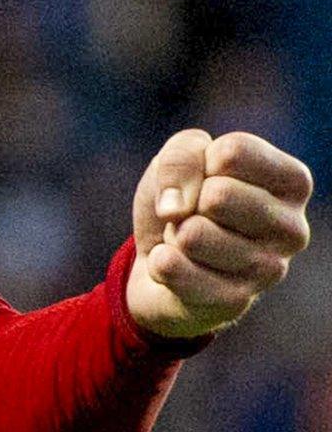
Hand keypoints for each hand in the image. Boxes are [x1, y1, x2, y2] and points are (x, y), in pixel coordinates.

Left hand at [126, 129, 311, 339]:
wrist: (163, 257)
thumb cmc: (185, 198)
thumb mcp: (179, 159)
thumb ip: (181, 157)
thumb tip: (176, 209)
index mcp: (292, 182)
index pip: (234, 153)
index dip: (201, 162)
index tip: (206, 177)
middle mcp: (293, 228)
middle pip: (218, 195)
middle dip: (187, 202)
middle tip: (196, 215)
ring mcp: (270, 270)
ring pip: (194, 235)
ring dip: (176, 234)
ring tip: (191, 242)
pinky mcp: (236, 301)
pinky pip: (173, 268)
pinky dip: (161, 262)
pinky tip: (181, 266)